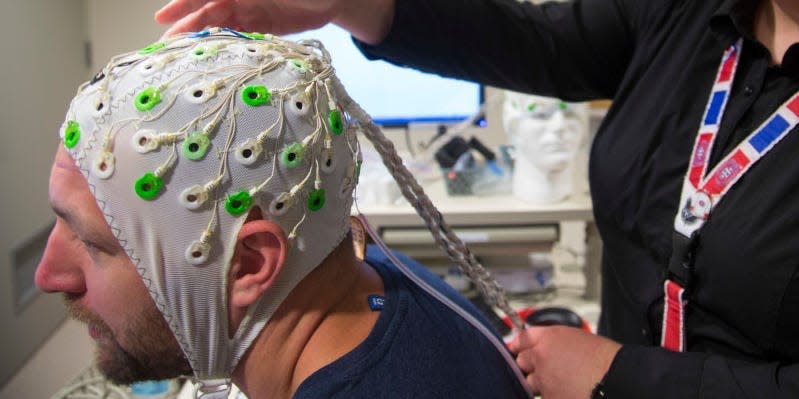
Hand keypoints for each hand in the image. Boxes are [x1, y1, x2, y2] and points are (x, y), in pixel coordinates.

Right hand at [154, 0, 394, 43]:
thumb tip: (221, 2)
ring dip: (201, 39)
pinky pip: (238, 37)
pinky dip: (225, 47)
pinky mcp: (263, 28)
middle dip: (187, 25)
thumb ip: (249, 0)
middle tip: (168, 46)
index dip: (184, 4)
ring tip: (184, 56)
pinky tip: (213, 60)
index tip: (164, 17)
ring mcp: (251, 10)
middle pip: (207, 10)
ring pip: (219, 25)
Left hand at [508, 326, 621, 398]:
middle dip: (529, 366)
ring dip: (540, 384)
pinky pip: (542, 397)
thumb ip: (555, 342)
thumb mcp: (577, 339)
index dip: (519, 345)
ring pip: (530, 382)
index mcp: (549, 338)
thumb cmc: (605, 359)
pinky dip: (551, 395)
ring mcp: (543, 379)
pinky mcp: (549, 398)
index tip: (517, 349)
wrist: (617, 378)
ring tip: (561, 383)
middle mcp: (541, 356)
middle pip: (521, 361)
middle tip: (545, 370)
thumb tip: (546, 349)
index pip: (522, 339)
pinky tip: (566, 392)